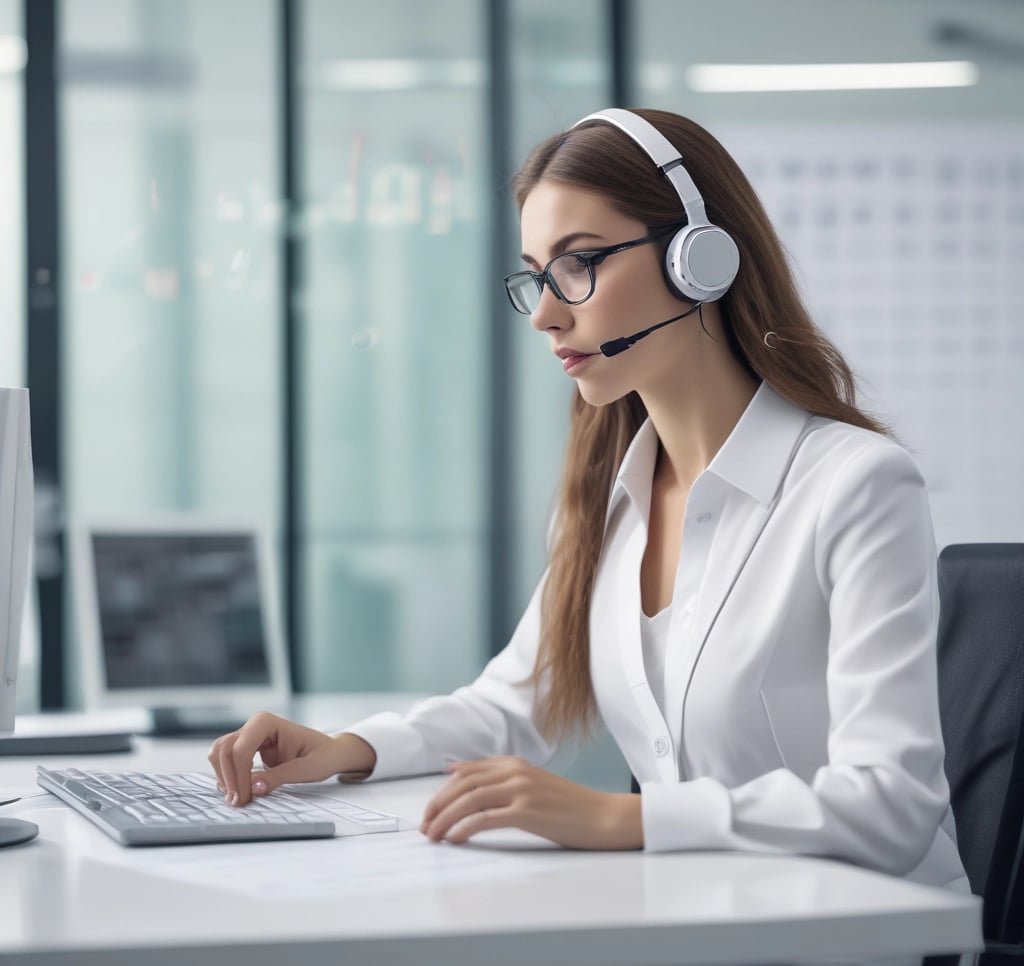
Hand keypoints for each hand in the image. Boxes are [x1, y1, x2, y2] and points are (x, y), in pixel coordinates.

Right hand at [207, 711, 375, 806]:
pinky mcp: (245, 749)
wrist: (328, 753)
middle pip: (224, 750)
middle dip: (228, 778)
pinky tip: (239, 791)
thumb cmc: (321, 756)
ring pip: (219, 754)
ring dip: (224, 777)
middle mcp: (254, 725)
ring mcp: (248, 736)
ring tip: (238, 799)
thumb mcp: (306, 769)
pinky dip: (226, 777)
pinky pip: (225, 761)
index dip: (239, 775)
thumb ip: (279, 777)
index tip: (244, 799)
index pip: (241, 748)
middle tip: (239, 803)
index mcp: (267, 722)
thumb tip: (252, 787)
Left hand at [420, 756, 642, 849]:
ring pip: (470, 800)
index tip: (428, 810)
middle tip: (424, 826)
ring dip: (445, 819)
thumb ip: (499, 778)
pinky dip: (464, 829)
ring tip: (433, 836)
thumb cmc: (567, 805)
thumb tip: (458, 774)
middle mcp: (515, 772)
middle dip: (437, 805)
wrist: (602, 816)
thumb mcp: (531, 783)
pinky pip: (485, 819)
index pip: (465, 772)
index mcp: (514, 763)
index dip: (441, 792)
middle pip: (462, 785)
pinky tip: (454, 840)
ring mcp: (522, 790)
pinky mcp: (528, 812)